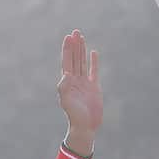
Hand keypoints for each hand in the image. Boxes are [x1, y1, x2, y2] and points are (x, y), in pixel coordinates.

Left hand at [58, 30, 101, 152]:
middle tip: (75, 31)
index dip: (67, 49)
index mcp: (67, 82)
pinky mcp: (94, 87)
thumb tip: (66, 74)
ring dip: (82, 50)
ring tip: (81, 37)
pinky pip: (94, 71)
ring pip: (83, 62)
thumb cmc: (74, 116)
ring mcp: (84, 83)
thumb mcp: (67, 102)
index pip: (67, 61)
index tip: (68, 37)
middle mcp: (75, 80)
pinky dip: (93, 62)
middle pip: (75, 58)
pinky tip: (93, 52)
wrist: (85, 126)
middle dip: (75, 45)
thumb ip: (64, 88)